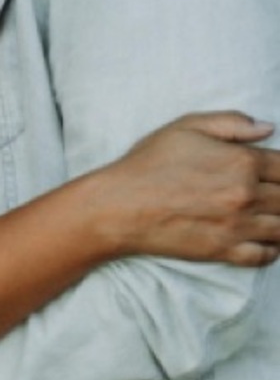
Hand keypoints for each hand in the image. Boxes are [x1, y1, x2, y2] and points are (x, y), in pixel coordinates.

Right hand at [103, 111, 279, 265]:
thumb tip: (267, 129)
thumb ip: (230, 123)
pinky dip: (271, 250)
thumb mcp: (185, 128)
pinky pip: (264, 256)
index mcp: (242, 161)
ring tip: (271, 217)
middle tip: (272, 197)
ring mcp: (236, 226)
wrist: (116, 207)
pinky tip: (264, 241)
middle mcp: (246, 195)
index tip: (276, 175)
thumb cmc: (146, 165)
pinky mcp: (222, 251)